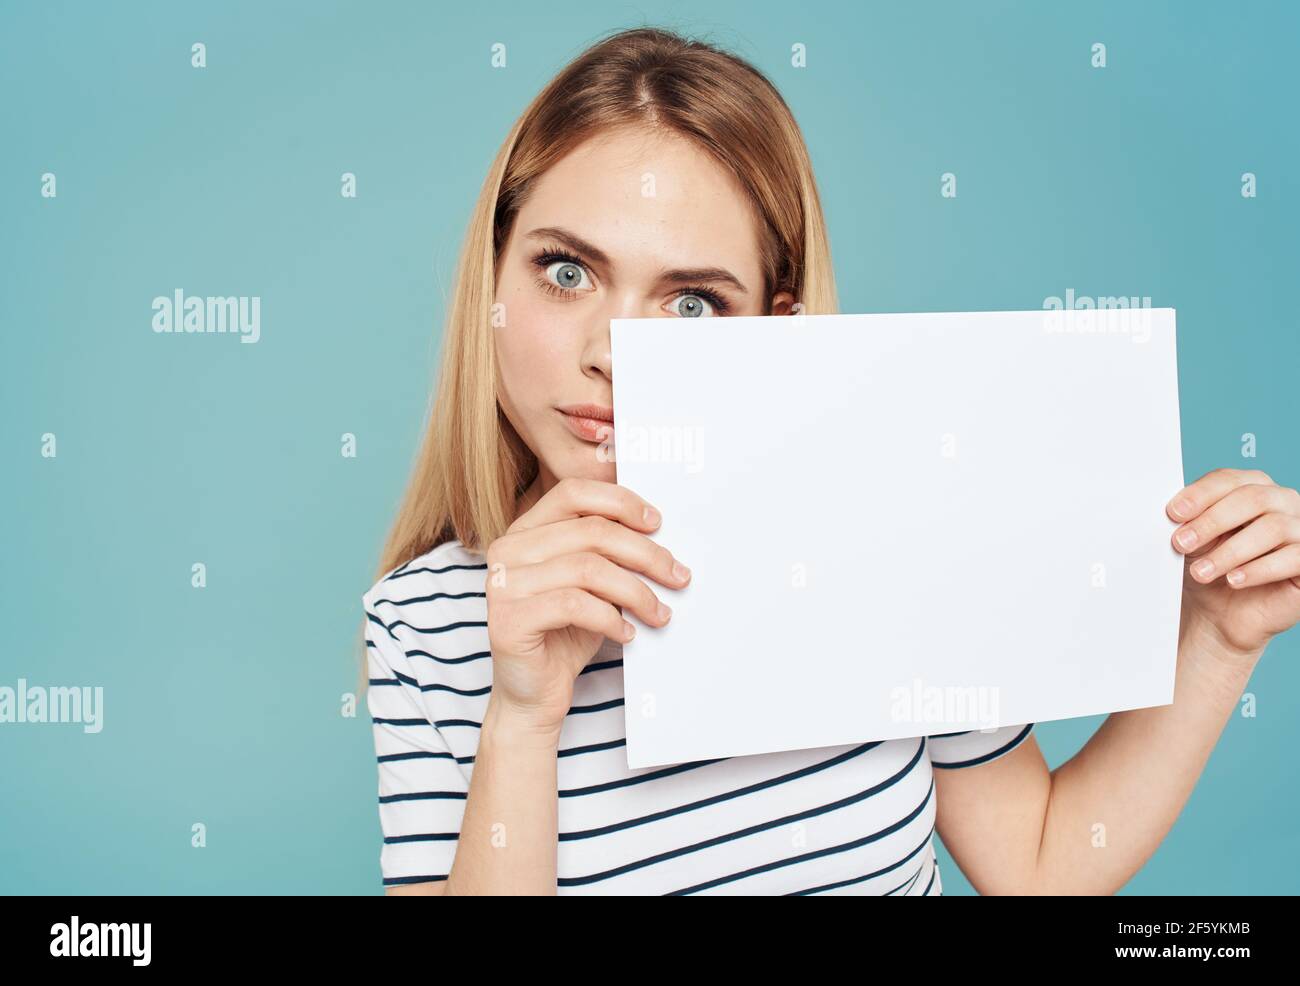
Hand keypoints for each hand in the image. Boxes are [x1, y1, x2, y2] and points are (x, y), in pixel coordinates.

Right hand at [483, 477, 690, 734]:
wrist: (534, 694)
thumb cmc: (565, 635)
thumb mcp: (592, 585)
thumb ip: (609, 553)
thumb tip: (659, 532)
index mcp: (525, 530)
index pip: (574, 493)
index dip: (620, 502)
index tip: (657, 524)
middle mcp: (508, 550)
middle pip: (591, 531)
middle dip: (645, 553)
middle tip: (678, 575)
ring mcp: (503, 584)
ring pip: (588, 568)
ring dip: (636, 591)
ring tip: (659, 612)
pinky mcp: (509, 619)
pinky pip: (574, 605)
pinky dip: (610, 618)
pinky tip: (626, 633)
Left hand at [1168, 467, 1299, 661]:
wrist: (1219, 614)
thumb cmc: (1208, 568)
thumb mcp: (1193, 540)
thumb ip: (1189, 520)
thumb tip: (1173, 509)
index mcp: (1253, 487)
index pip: (1230, 480)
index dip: (1201, 494)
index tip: (1174, 513)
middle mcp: (1283, 503)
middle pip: (1253, 498)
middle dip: (1212, 521)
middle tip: (1182, 543)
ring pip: (1273, 527)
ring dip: (1230, 551)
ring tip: (1201, 572)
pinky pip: (1294, 557)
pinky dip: (1258, 569)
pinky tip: (1233, 580)